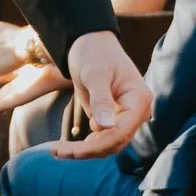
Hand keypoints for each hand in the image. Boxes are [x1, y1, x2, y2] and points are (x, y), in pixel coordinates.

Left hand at [37, 28, 151, 159]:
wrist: (89, 44)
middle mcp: (137, 113)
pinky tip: (63, 147)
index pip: (121, 131)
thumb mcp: (95, 74)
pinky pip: (102, 139)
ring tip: (56, 150)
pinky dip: (85, 145)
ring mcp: (125, 118)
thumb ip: (101, 100)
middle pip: (115, 142)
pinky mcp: (113, 121)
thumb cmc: (94, 54)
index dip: (98, 144)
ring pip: (108, 145)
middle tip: (56, 151)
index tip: (72, 151)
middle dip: (87, 150)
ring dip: (84, 151)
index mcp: (139, 100)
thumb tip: (105, 127)